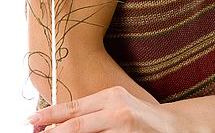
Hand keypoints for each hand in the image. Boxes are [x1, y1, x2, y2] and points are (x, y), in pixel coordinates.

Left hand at [26, 86, 193, 132]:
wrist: (174, 127)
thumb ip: (92, 113)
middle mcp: (117, 108)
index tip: (31, 120)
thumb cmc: (140, 118)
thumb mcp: (115, 108)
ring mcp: (124, 125)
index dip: (50, 115)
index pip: (74, 107)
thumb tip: (58, 124)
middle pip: (77, 125)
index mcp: (111, 96)